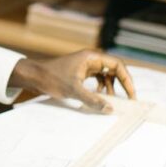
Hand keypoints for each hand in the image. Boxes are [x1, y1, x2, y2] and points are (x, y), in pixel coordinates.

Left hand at [8, 50, 135, 112]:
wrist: (34, 76)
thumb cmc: (51, 78)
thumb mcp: (74, 90)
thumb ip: (92, 100)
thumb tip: (109, 109)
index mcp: (91, 57)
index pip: (117, 65)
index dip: (127, 79)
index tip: (131, 94)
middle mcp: (91, 59)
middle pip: (114, 69)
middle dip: (122, 84)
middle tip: (127, 99)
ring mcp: (86, 65)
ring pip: (106, 75)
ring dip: (111, 87)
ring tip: (111, 100)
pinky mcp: (81, 72)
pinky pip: (97, 78)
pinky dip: (101, 87)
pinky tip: (99, 96)